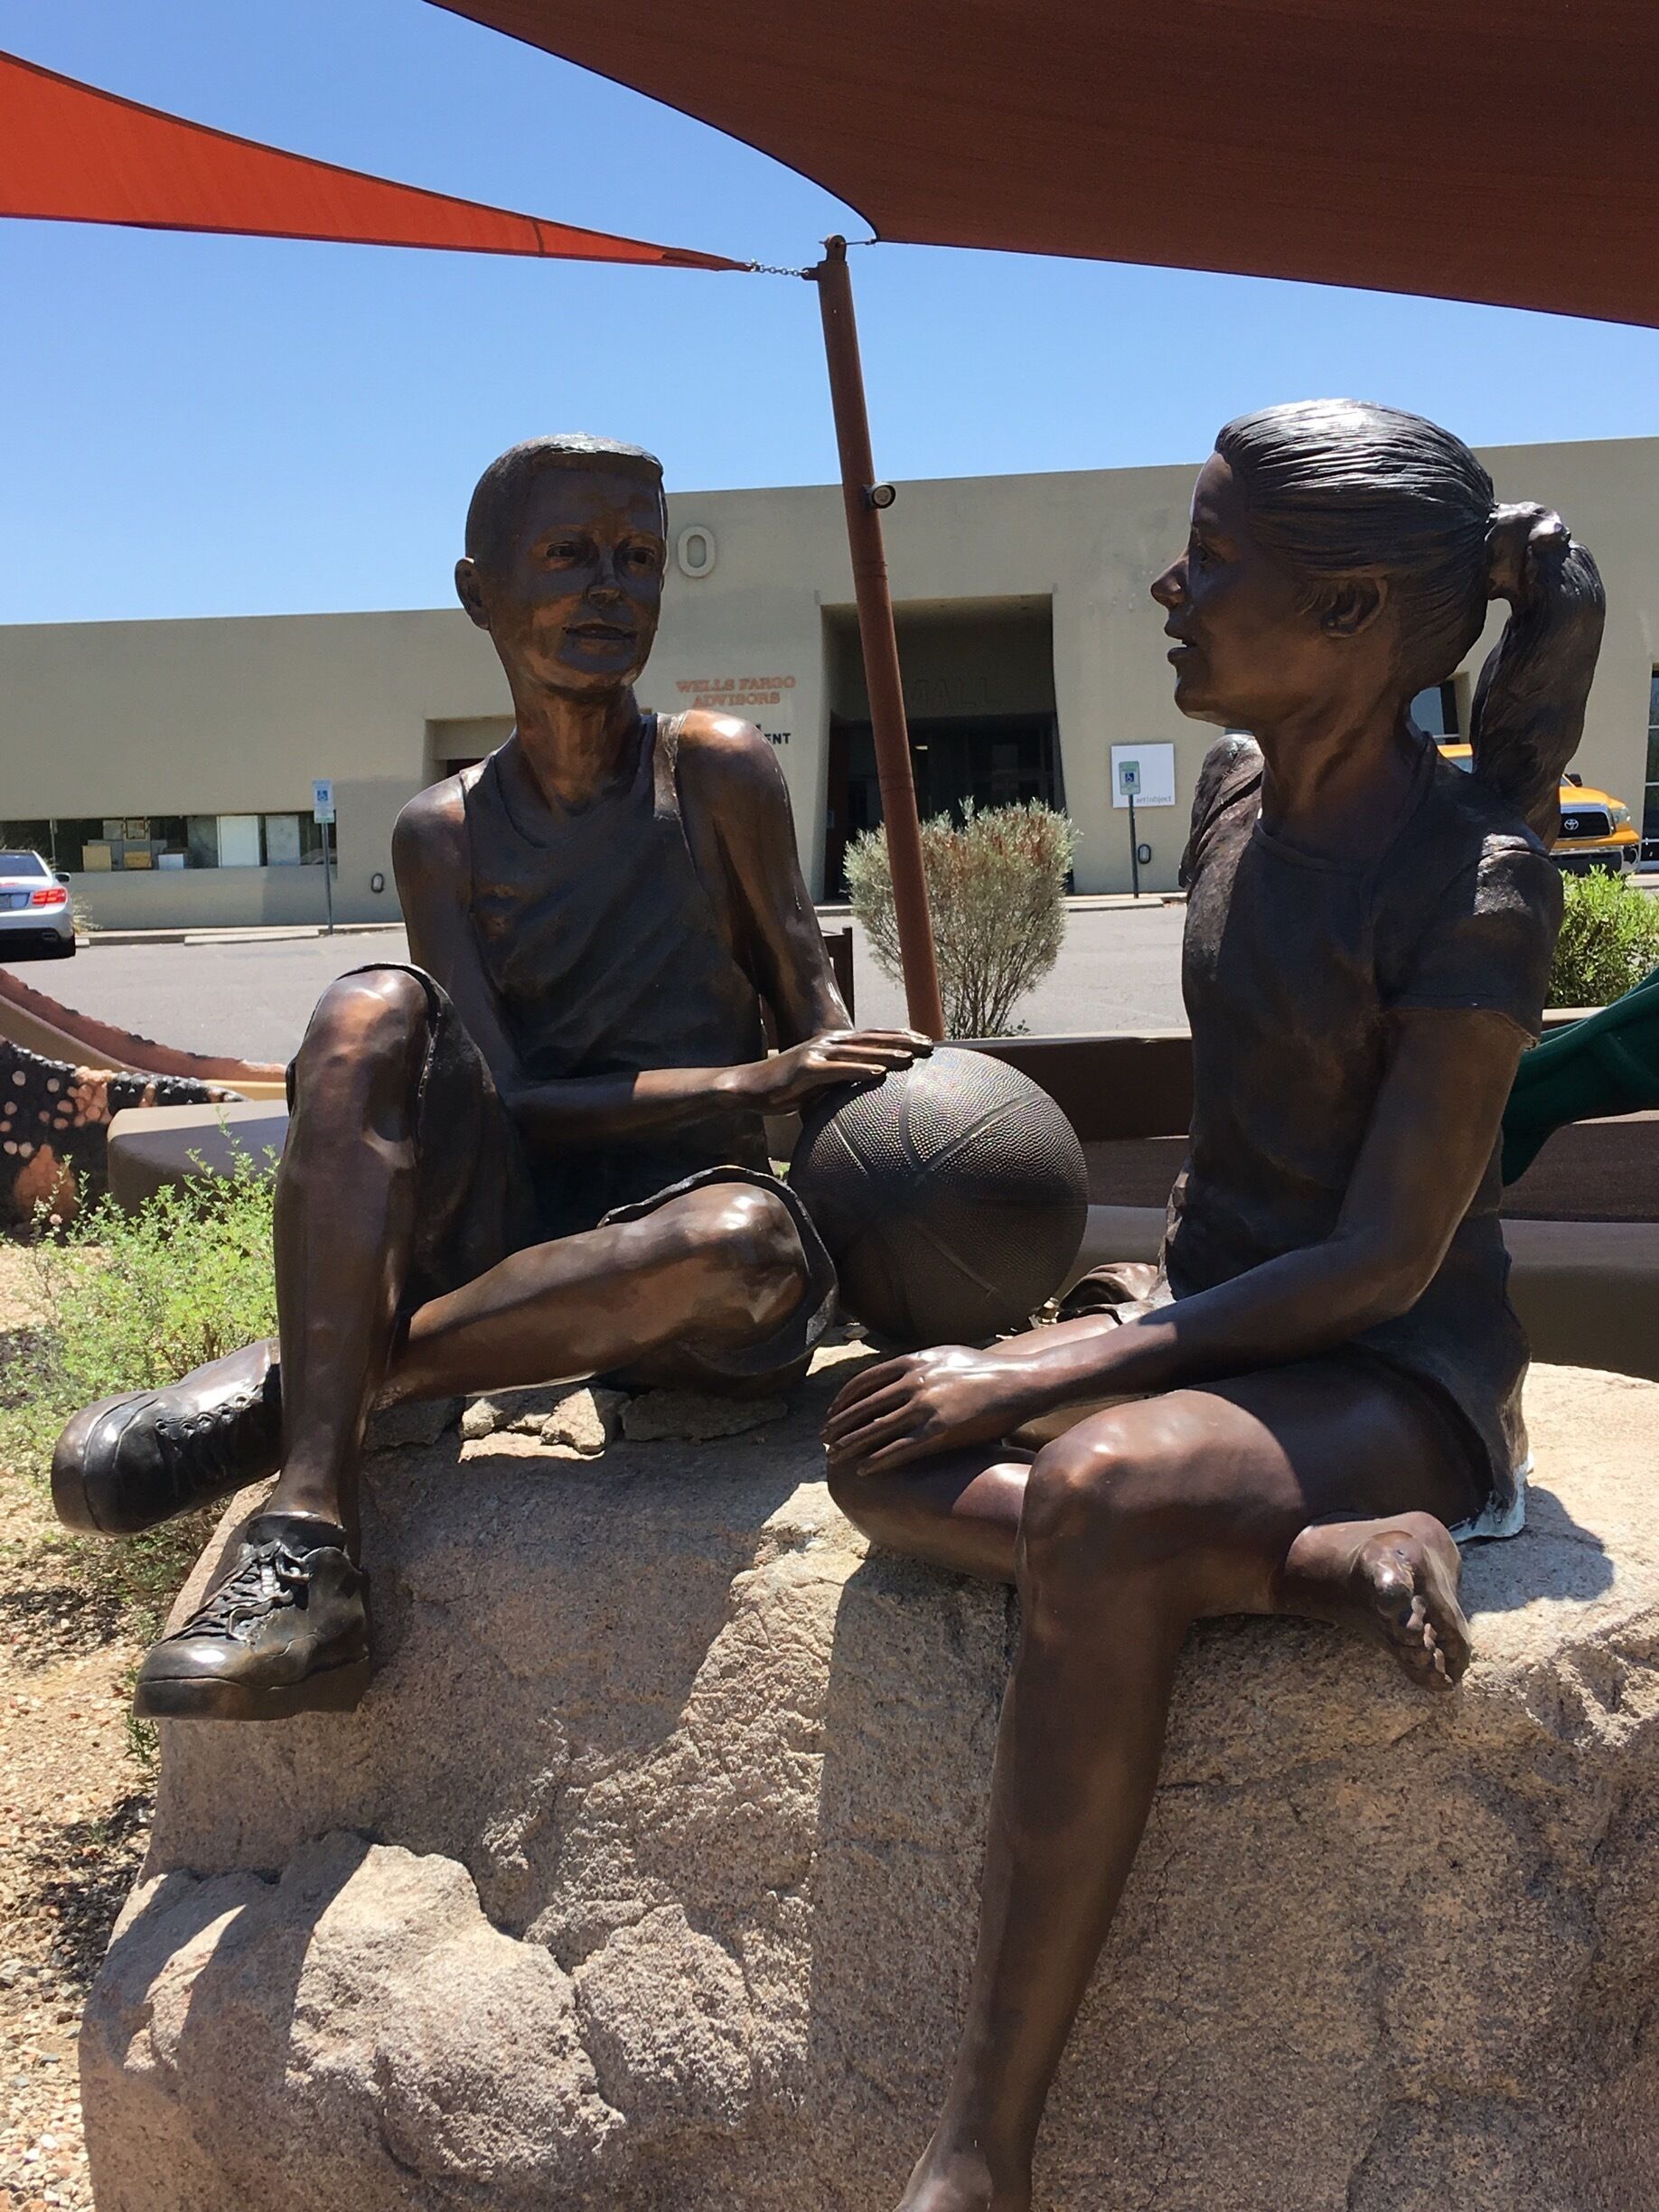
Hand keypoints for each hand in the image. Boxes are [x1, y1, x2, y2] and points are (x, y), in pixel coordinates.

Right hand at [725, 1028, 931, 1115]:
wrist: (748, 1086)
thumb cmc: (784, 1087)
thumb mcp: (818, 1082)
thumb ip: (840, 1080)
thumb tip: (864, 1088)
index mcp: (833, 1043)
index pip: (873, 1036)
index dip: (900, 1037)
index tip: (925, 1041)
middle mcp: (828, 1042)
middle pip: (873, 1039)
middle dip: (903, 1042)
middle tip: (930, 1047)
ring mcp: (816, 1054)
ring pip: (859, 1052)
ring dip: (887, 1055)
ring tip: (912, 1060)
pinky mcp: (806, 1069)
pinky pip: (838, 1070)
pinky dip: (860, 1071)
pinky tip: (878, 1075)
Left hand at [822, 1345, 1039, 1475]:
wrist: (1019, 1382)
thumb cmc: (986, 1369)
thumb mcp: (944, 1355)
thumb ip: (918, 1363)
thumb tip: (900, 1371)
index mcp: (912, 1362)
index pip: (864, 1381)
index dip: (844, 1399)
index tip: (831, 1412)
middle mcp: (913, 1382)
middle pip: (864, 1407)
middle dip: (839, 1425)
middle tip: (823, 1439)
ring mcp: (925, 1408)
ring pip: (875, 1430)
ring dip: (850, 1445)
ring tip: (834, 1457)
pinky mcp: (939, 1432)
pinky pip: (899, 1450)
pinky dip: (877, 1460)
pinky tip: (863, 1469)